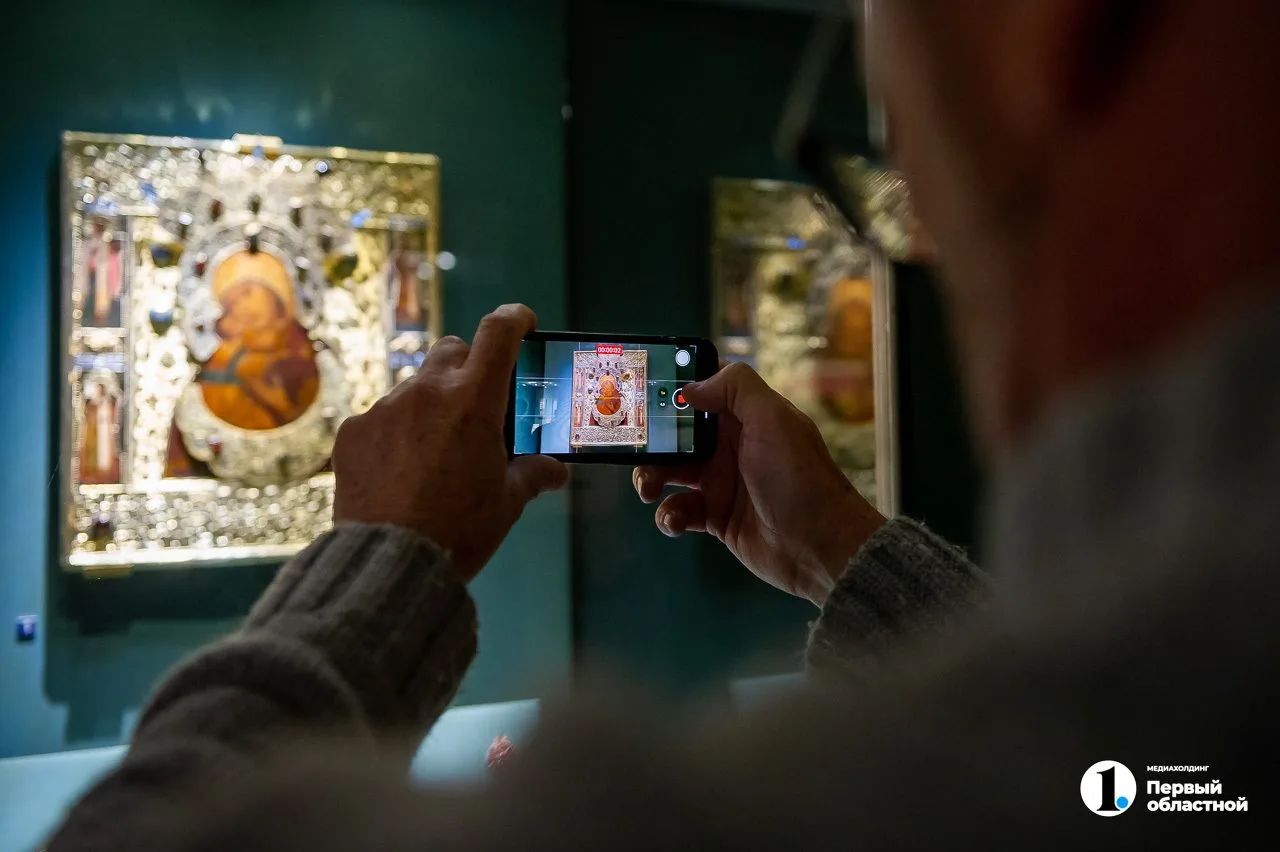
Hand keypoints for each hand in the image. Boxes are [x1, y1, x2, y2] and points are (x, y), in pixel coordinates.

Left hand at [332, 304, 566, 580]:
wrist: (389, 561)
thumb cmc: (460, 528)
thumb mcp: (507, 502)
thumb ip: (533, 474)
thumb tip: (555, 470)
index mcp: (474, 400)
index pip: (498, 332)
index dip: (515, 319)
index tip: (523, 323)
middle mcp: (427, 391)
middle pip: (451, 350)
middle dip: (467, 367)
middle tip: (476, 405)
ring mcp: (384, 408)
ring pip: (414, 388)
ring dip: (429, 406)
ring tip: (433, 453)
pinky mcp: (352, 431)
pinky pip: (380, 418)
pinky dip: (394, 434)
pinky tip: (399, 472)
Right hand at [633, 363, 884, 606]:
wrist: (819, 546)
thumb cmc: (798, 477)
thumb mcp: (773, 420)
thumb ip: (735, 389)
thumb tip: (689, 387)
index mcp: (744, 416)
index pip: (704, 389)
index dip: (674, 386)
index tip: (643, 390)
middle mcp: (729, 445)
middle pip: (676, 433)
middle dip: (652, 439)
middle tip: (633, 447)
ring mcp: (721, 482)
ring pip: (670, 472)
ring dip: (650, 477)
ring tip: (648, 490)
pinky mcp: (715, 517)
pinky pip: (679, 510)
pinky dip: (669, 515)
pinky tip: (675, 521)